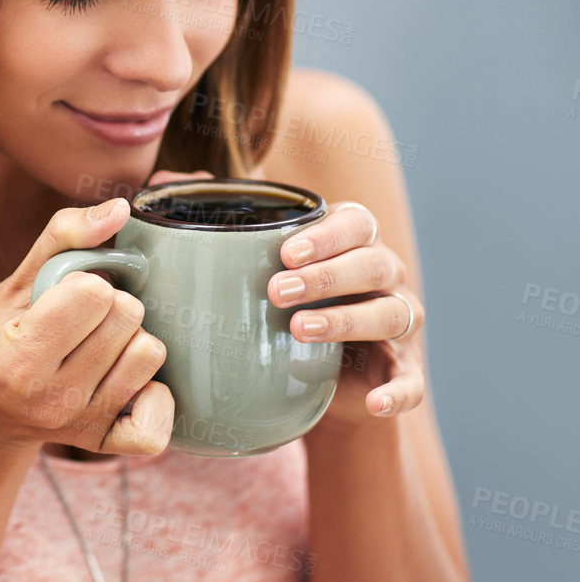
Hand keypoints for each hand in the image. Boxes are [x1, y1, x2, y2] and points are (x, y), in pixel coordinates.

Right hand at [0, 197, 173, 459]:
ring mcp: (78, 424)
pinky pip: (157, 425)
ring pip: (149, 355)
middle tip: (80, 318)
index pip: (95, 294)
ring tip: (98, 343)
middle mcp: (50, 398)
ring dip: (130, 339)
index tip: (61, 295)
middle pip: (128, 318)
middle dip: (111, 304)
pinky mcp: (101, 443)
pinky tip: (128, 379)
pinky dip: (153, 395)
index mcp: (18, 355)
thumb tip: (119, 208)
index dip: (84, 282)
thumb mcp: (14, 281)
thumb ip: (64, 236)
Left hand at [147, 172, 424, 428]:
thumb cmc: (278, 302)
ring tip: (300, 329)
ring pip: (392, 313)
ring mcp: (398, 321)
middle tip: (277, 291)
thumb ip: (215, 217)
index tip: (284, 253)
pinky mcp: (402, 368)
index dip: (325, 235)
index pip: (354, 222)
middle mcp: (383, 274)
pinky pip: (412, 380)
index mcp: (352, 240)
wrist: (310, 377)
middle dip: (327, 274)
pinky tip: (374, 402)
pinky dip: (398, 390)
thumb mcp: (251, 262)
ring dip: (349, 319)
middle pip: (373, 263)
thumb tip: (168, 179)